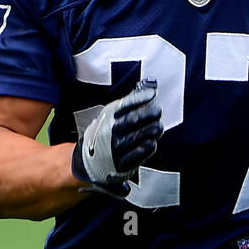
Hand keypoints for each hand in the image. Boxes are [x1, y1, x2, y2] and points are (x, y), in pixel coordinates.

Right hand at [71, 79, 162, 197]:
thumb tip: (151, 86)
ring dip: (150, 131)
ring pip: (135, 137)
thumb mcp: (114, 114)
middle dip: (148, 114)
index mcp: (109, 116)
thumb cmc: (107, 132)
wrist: (89, 158)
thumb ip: (132, 102)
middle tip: (158, 111)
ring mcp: (115, 147)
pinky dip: (146, 148)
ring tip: (159, 127)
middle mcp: (111, 131)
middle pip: (131, 120)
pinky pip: (135, 155)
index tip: (153, 93)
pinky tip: (152, 143)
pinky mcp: (121, 163)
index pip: (125, 104)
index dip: (140, 98)